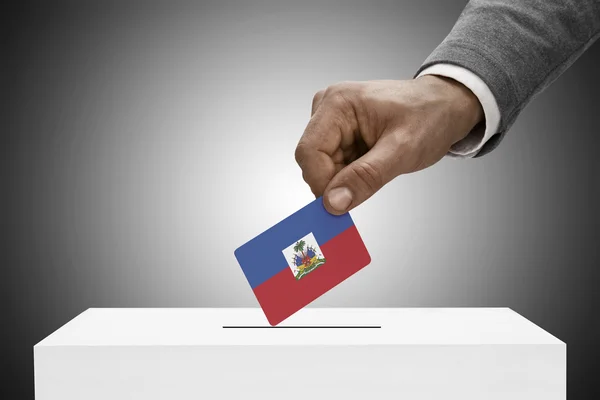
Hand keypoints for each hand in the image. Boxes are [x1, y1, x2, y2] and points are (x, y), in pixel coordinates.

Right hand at [294, 76, 483, 214]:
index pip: (309, 152)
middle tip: (370, 183)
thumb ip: (366, 177)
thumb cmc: (430, 116)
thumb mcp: (402, 150)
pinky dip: (350, 174)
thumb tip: (333, 203)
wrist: (446, 106)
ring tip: (378, 167)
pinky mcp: (339, 133)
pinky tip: (373, 165)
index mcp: (338, 103)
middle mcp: (328, 108)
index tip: (341, 205)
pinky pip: (333, 165)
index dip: (321, 183)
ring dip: (346, 178)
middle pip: (313, 161)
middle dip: (337, 181)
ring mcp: (332, 120)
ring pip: (322, 167)